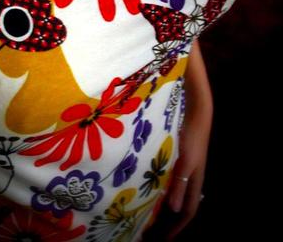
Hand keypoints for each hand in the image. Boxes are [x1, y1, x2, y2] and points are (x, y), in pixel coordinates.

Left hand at [162, 101, 211, 240]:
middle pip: (179, 206)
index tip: (164, 240)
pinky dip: (162, 191)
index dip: (177, 227)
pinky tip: (150, 190)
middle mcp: (190, 180)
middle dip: (168, 222)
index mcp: (194, 183)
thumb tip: (173, 209)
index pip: (187, 212)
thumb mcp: (184, 162)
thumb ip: (179, 184)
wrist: (196, 115)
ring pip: (174, 195)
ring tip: (147, 216)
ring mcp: (185, 170)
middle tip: (150, 233)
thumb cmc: (191, 138)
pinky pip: (170, 182)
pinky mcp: (179, 160)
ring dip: (163, 207)